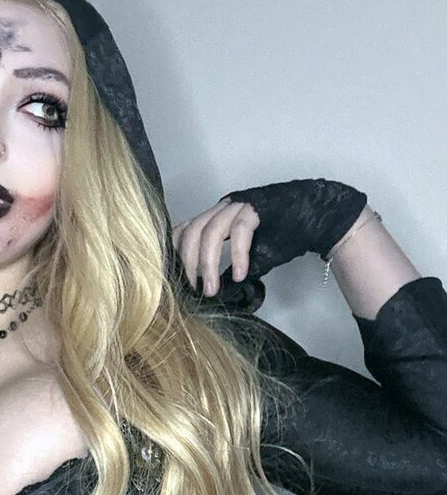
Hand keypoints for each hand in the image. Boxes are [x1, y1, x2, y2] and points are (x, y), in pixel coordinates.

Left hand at [173, 177, 367, 302]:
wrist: (318, 219)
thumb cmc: (284, 236)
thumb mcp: (249, 254)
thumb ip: (229, 265)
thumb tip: (213, 288)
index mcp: (217, 216)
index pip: (184, 229)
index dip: (177, 253)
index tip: (179, 279)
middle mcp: (224, 207)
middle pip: (193, 232)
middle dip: (189, 263)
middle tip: (195, 289)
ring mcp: (240, 205)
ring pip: (211, 231)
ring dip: (208, 264)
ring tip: (212, 289)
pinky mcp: (257, 207)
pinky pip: (239, 231)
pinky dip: (237, 256)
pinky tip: (240, 275)